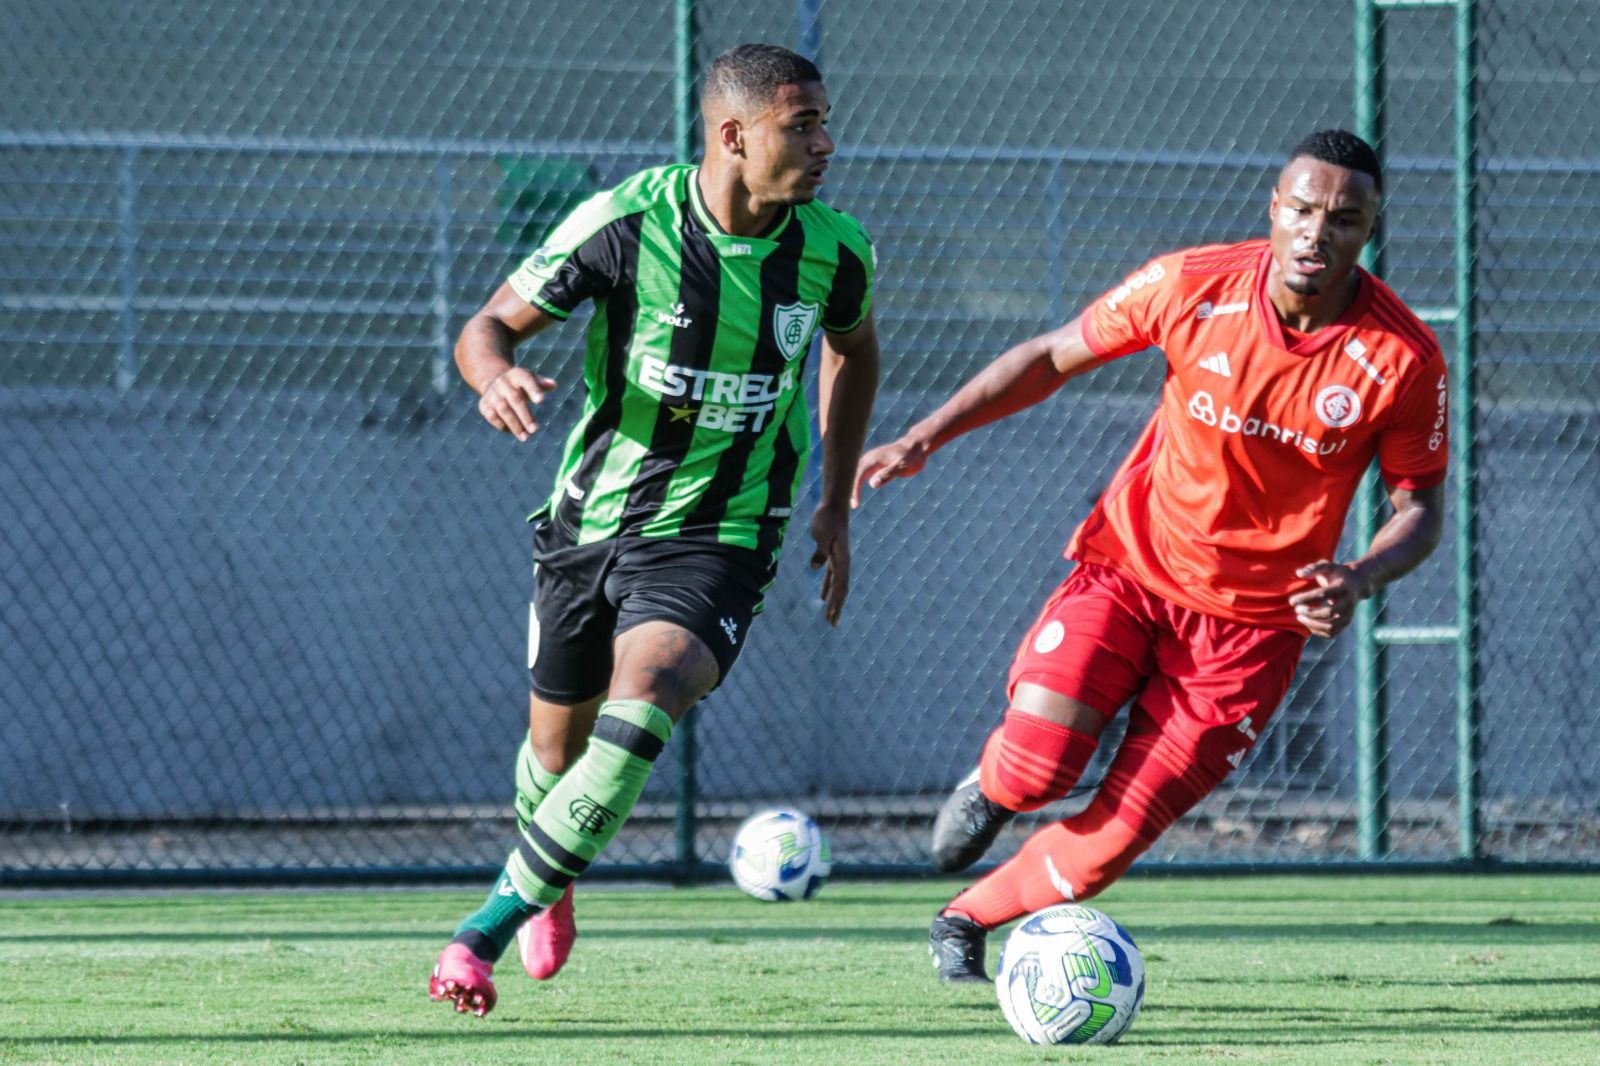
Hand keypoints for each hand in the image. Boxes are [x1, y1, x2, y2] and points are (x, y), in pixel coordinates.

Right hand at [479, 367, 556, 440]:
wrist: (493, 381)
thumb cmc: (519, 384)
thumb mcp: (530, 379)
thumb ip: (542, 383)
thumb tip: (553, 385)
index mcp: (517, 375)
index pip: (526, 380)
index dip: (534, 390)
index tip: (541, 401)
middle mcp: (503, 383)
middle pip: (515, 400)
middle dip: (525, 416)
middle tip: (535, 430)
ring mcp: (492, 394)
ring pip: (504, 410)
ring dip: (515, 425)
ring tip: (526, 437)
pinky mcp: (484, 405)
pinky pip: (494, 417)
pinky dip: (504, 426)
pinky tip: (515, 432)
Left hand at [809, 503, 850, 626]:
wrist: (833, 506)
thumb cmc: (827, 518)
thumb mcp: (821, 533)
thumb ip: (820, 551)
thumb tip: (816, 568)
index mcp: (842, 559)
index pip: (840, 585)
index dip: (836, 601)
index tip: (831, 615)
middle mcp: (843, 562)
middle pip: (842, 589)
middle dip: (837, 607)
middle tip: (833, 624)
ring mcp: (839, 560)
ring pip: (838, 585)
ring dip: (834, 601)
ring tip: (830, 616)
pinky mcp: (833, 556)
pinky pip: (832, 577)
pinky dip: (828, 588)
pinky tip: (823, 597)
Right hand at [852, 436, 930, 507]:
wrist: (915, 447)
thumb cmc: (910, 456)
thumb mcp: (902, 466)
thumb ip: (887, 474)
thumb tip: (872, 484)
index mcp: (874, 458)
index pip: (859, 474)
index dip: (855, 488)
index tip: (856, 503)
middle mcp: (869, 459)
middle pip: (853, 474)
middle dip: (849, 489)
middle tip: (853, 506)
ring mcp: (870, 462)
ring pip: (855, 474)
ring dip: (851, 487)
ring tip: (852, 503)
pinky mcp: (873, 466)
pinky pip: (860, 475)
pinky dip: (856, 484)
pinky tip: (855, 494)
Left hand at [1289, 561, 1371, 638]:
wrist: (1358, 583)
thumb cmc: (1337, 573)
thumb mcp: (1327, 566)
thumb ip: (1312, 568)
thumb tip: (1298, 573)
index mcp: (1342, 587)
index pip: (1323, 594)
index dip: (1306, 598)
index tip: (1291, 601)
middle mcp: (1348, 603)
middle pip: (1328, 612)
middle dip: (1309, 612)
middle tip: (1296, 609)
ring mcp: (1349, 614)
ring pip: (1331, 626)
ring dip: (1312, 624)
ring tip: (1300, 617)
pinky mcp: (1346, 623)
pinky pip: (1331, 633)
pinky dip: (1317, 631)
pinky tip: (1307, 623)